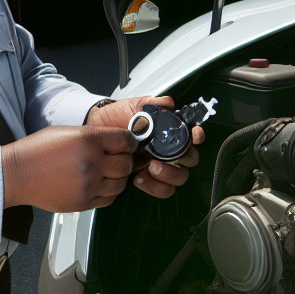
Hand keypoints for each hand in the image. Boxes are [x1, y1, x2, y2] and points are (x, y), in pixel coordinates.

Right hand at [1, 125, 136, 211]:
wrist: (17, 174)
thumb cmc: (38, 150)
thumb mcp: (67, 131)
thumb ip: (94, 136)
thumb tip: (116, 141)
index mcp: (87, 141)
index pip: (124, 140)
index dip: (128, 141)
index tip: (127, 144)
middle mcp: (91, 163)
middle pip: (125, 164)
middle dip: (125, 160)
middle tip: (118, 158)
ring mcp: (88, 186)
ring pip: (120, 184)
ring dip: (118, 178)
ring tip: (108, 173)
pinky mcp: (83, 203)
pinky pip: (108, 200)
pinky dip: (108, 192)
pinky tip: (99, 185)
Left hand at [85, 95, 203, 198]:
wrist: (96, 131)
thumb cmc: (116, 118)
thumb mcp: (133, 106)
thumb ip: (151, 103)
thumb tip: (168, 103)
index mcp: (170, 132)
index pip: (193, 136)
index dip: (198, 136)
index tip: (195, 135)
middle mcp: (169, 150)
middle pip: (190, 160)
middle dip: (182, 161)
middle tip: (161, 157)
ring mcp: (161, 166)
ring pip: (179, 178)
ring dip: (168, 176)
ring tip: (149, 169)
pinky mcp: (150, 180)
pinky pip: (162, 190)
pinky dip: (154, 187)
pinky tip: (138, 178)